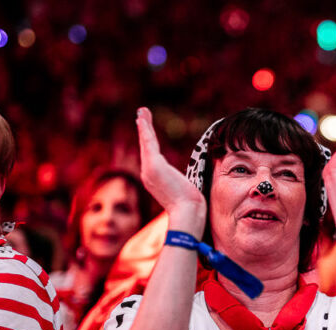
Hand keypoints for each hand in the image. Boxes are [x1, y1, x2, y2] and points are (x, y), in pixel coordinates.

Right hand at [136, 107, 206, 229]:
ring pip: (146, 143)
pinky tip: (143, 117)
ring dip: (144, 125)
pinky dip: (145, 128)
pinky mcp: (154, 165)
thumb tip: (194, 189)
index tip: (148, 133)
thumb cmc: (191, 206)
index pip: (152, 157)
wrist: (187, 213)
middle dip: (144, 130)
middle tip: (141, 115)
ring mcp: (149, 170)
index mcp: (155, 180)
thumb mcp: (187, 190)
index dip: (149, 144)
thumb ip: (184, 183)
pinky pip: (148, 142)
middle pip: (146, 147)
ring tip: (142, 111)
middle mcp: (148, 174)